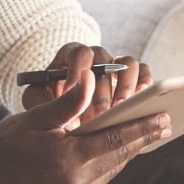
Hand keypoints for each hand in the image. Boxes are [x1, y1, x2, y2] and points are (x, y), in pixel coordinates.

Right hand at [0, 72, 170, 183]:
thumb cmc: (7, 141)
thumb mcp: (37, 117)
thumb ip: (69, 102)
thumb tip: (92, 81)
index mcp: (66, 162)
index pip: (116, 141)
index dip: (143, 129)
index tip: (164, 119)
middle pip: (118, 158)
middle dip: (141, 140)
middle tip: (163, 124)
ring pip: (109, 172)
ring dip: (124, 154)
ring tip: (143, 136)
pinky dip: (105, 167)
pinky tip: (114, 152)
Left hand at [20, 42, 150, 124]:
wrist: (62, 130)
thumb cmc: (48, 116)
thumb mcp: (39, 107)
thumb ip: (46, 100)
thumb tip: (65, 92)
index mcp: (68, 59)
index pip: (78, 53)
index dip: (78, 70)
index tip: (74, 93)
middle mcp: (94, 60)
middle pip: (104, 59)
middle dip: (101, 89)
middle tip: (98, 114)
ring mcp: (114, 68)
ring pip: (127, 63)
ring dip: (125, 87)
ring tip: (121, 111)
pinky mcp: (132, 81)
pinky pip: (144, 74)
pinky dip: (144, 85)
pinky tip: (141, 104)